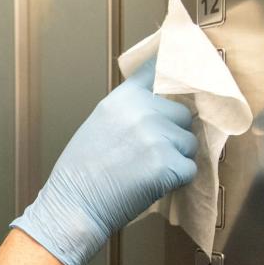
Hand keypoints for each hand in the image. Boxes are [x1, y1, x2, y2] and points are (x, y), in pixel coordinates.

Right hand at [10, 58, 197, 264]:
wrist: (74, 205)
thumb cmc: (81, 173)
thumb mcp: (100, 124)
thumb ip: (130, 110)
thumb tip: (162, 107)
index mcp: (122, 99)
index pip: (158, 70)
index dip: (175, 69)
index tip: (187, 59)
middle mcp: (141, 111)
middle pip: (183, 115)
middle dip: (174, 135)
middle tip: (149, 154)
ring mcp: (157, 137)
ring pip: (189, 144)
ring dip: (176, 159)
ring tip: (146, 171)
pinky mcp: (168, 164)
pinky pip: (189, 170)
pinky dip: (177, 181)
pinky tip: (151, 184)